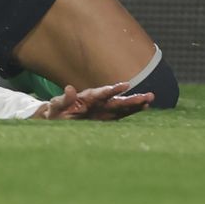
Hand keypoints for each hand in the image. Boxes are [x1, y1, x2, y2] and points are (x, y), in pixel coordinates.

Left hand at [33, 82, 152, 120]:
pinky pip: (119, 115)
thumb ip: (63, 99)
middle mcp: (96, 102)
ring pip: (120, 106)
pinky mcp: (104, 118)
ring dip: (134, 103)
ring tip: (149, 99)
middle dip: (130, 98)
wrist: (56, 118)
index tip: (124, 85)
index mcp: (85, 98)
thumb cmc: (55, 112)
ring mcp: (101, 110)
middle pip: (115, 100)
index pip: (100, 93)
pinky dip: (130, 112)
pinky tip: (143, 108)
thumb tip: (69, 88)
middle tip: (148, 95)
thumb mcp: (56, 107)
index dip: (111, 90)